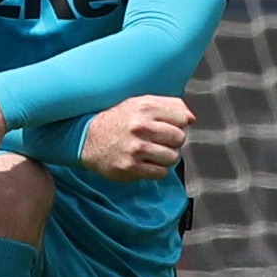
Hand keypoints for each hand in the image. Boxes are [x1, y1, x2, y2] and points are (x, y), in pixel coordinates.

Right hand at [80, 95, 194, 181]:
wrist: (86, 139)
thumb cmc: (117, 121)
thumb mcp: (140, 103)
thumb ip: (169, 105)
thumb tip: (191, 118)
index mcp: (145, 107)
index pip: (182, 118)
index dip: (177, 124)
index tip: (166, 127)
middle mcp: (140, 126)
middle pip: (180, 138)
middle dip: (172, 141)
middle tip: (158, 141)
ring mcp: (136, 148)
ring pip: (172, 157)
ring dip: (164, 157)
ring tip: (151, 153)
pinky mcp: (130, 167)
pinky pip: (160, 173)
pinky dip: (155, 170)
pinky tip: (144, 163)